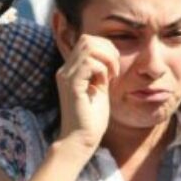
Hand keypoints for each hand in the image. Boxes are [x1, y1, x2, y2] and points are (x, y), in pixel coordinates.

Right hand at [56, 34, 118, 153]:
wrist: (81, 141)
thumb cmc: (92, 119)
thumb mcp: (99, 88)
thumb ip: (101, 71)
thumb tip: (110, 55)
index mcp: (70, 70)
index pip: (87, 41)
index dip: (106, 48)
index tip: (114, 69)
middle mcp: (65, 70)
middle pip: (87, 39)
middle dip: (108, 50)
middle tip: (115, 71)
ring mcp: (66, 77)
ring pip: (89, 47)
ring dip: (107, 59)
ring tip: (112, 77)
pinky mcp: (72, 86)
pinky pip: (89, 63)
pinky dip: (103, 69)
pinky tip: (105, 84)